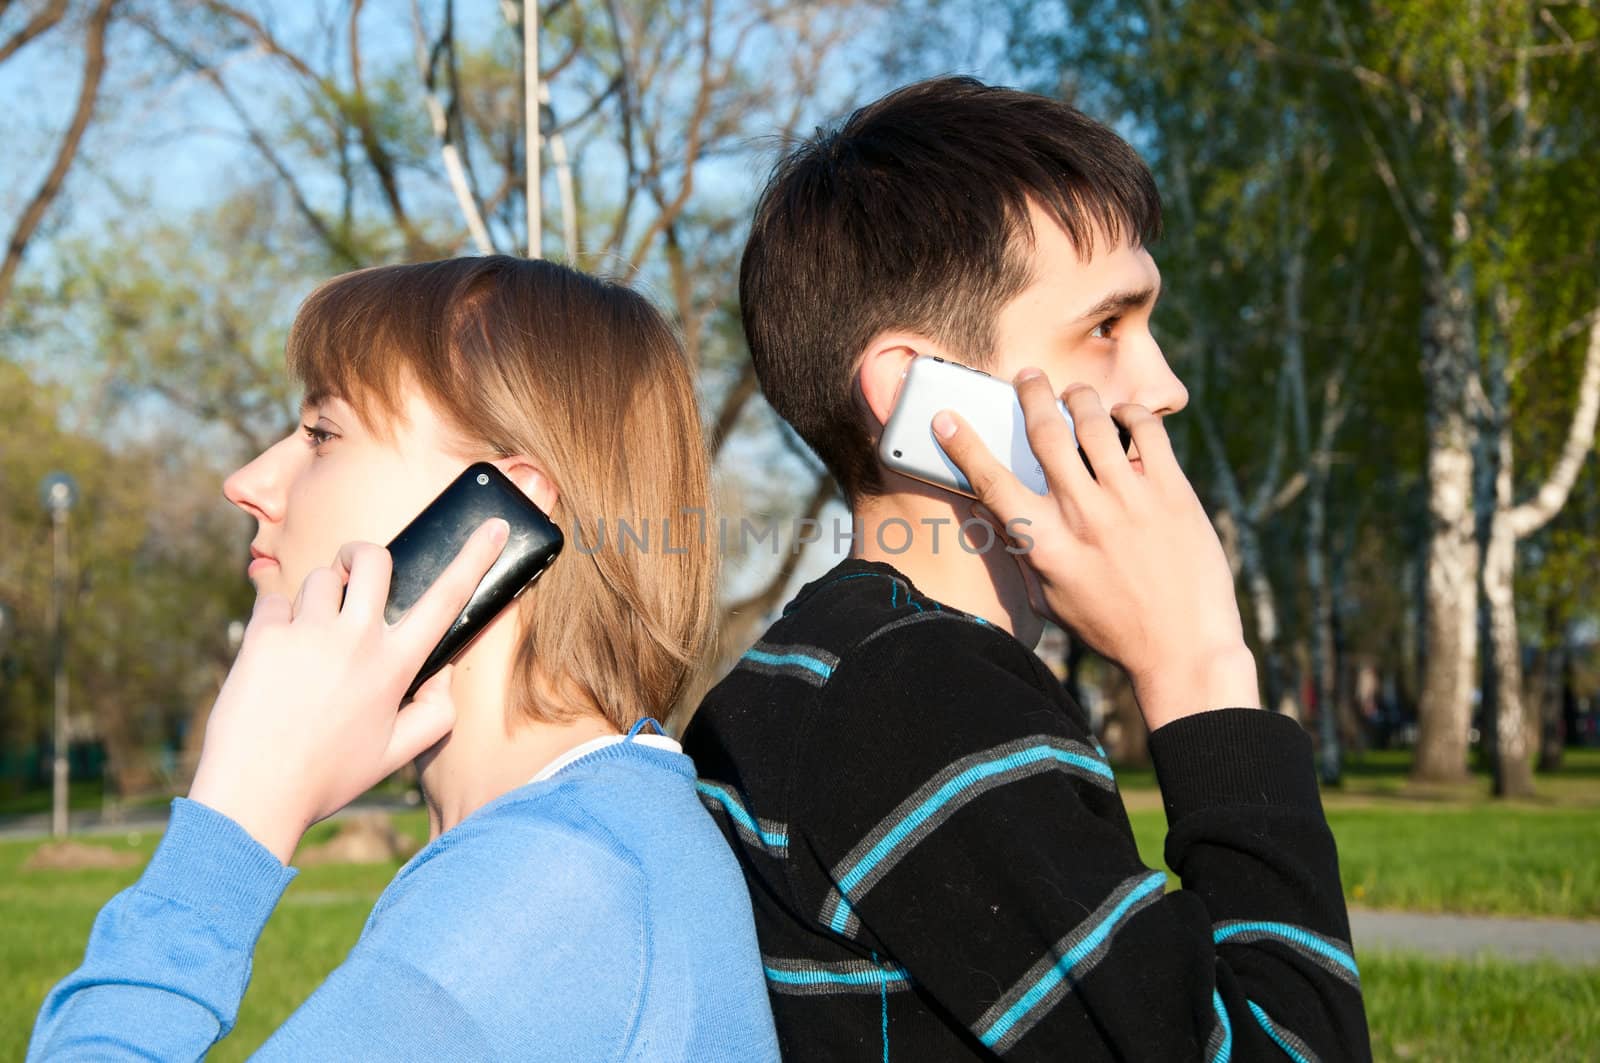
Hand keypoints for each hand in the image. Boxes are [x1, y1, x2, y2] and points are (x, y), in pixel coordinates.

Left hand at [188, 518, 509, 861]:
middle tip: (352, 572)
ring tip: (308, 639)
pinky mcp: (263, 636)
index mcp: (395, 665)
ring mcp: (308, 633)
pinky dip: (275, 619)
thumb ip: (436, 714)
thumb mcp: (397, 756)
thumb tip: (442, 674)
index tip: (494, 525)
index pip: (447, 598)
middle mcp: (356, 639)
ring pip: (319, 579)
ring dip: (318, 597)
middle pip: (372, 558)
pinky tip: (272, 660)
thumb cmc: (327, 778)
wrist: (252, 798)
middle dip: (363, 555)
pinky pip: (273, 601)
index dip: (475, 557)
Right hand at [932, 369, 1258, 729]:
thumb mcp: (1051, 599)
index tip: (945, 418)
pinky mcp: (1172, 491)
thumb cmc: (1112, 629)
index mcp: (1046, 543)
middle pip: (1045, 432)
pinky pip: (1147, 430)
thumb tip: (1004, 516)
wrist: (1184, 650)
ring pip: (1094, 420)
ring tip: (1074, 394)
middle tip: (1027, 376)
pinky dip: (1130, 413)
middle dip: (1030, 393)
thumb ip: (1028, 554)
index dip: (963, 445)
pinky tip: (1124, 417)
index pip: (991, 482)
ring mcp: (1129, 499)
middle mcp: (1082, 514)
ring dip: (1078, 397)